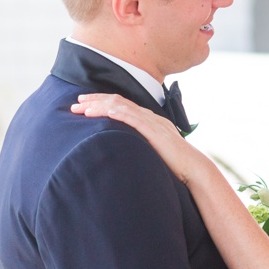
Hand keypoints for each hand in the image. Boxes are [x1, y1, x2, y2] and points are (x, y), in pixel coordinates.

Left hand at [71, 93, 203, 183]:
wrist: (192, 167)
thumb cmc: (174, 164)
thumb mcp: (153, 150)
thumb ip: (140, 145)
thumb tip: (125, 150)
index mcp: (149, 120)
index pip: (121, 105)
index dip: (102, 102)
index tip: (85, 104)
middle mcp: (149, 116)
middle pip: (117, 101)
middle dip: (95, 101)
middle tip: (76, 102)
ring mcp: (151, 122)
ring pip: (120, 106)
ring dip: (98, 106)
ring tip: (80, 108)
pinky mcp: (152, 130)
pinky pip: (129, 117)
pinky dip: (113, 113)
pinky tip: (99, 113)